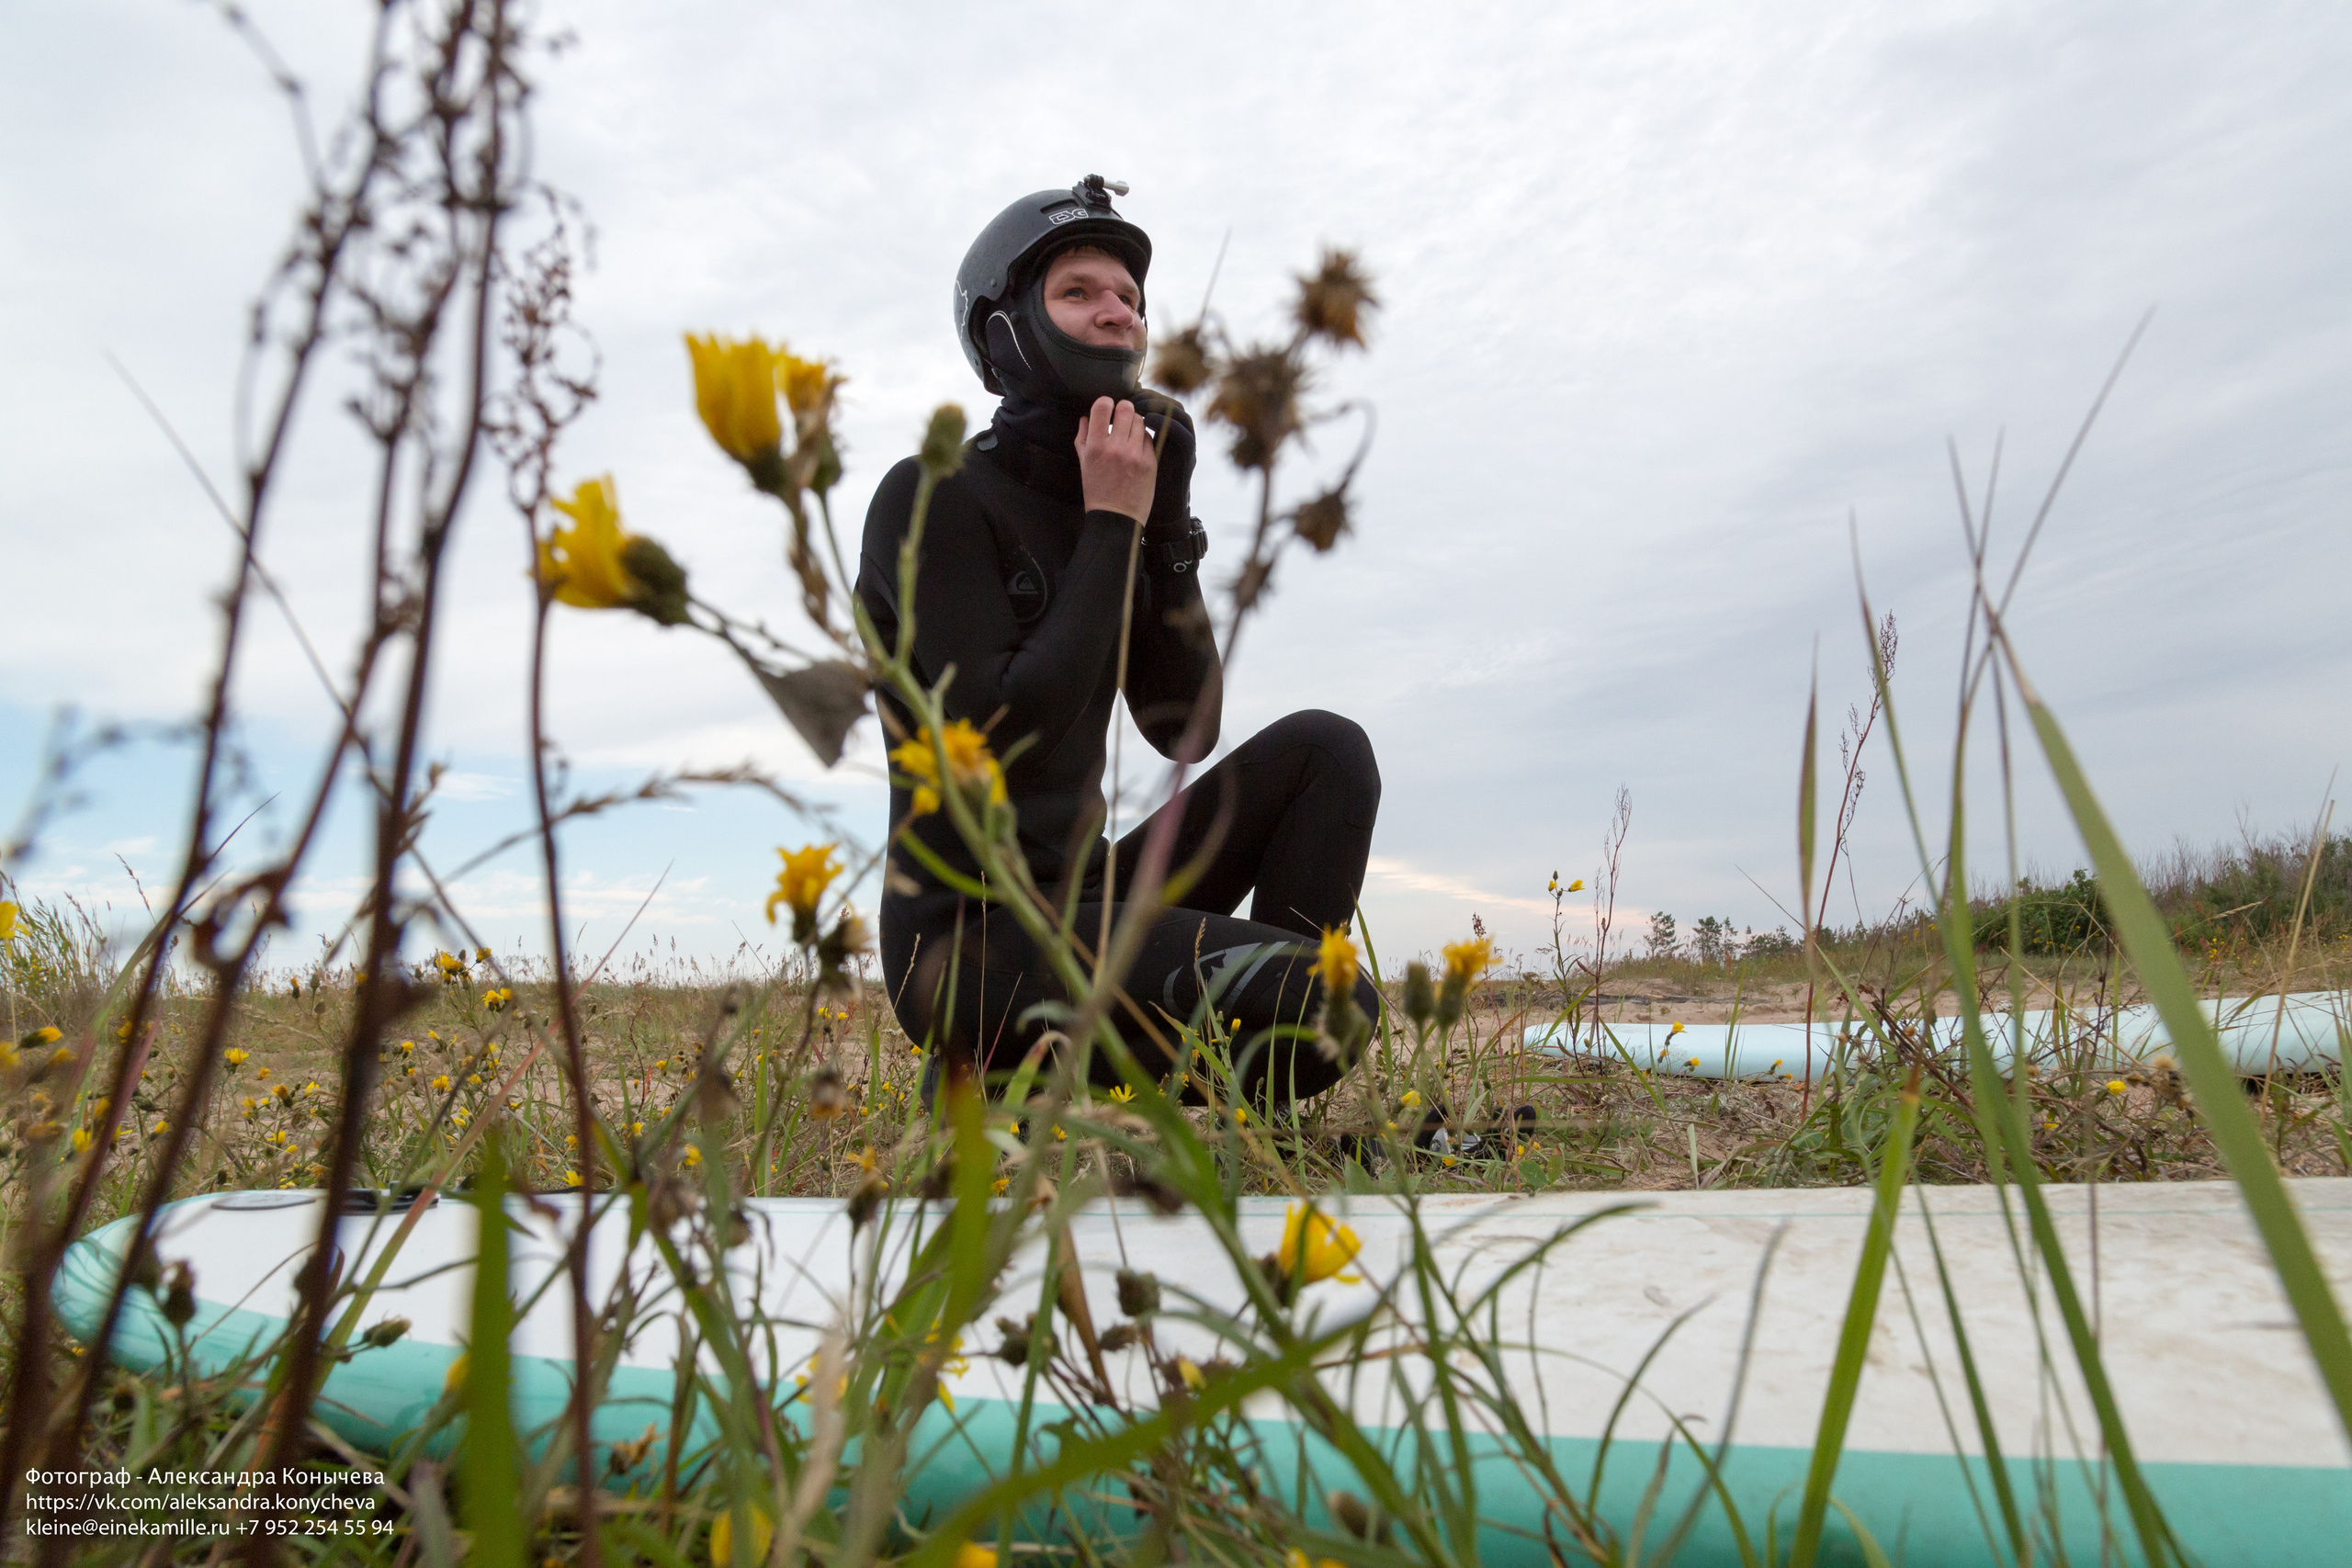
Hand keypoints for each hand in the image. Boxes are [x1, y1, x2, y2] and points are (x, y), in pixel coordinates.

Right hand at [1073, 396, 1157, 523]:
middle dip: (1123, 410)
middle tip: (1121, 419)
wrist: (1116, 518)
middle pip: (1126, 408)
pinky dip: (1143, 439)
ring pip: (1140, 421)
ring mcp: (1135, 455)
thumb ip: (1083, 438)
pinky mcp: (1150, 462)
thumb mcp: (1083, 464)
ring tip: (1129, 435)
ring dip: (1134, 424)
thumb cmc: (1096, 491)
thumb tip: (1085, 417)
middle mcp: (1116, 448)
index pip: (1103, 406)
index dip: (1105, 403)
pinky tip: (1137, 448)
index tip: (1106, 409)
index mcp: (1096, 446)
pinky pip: (1149, 438)